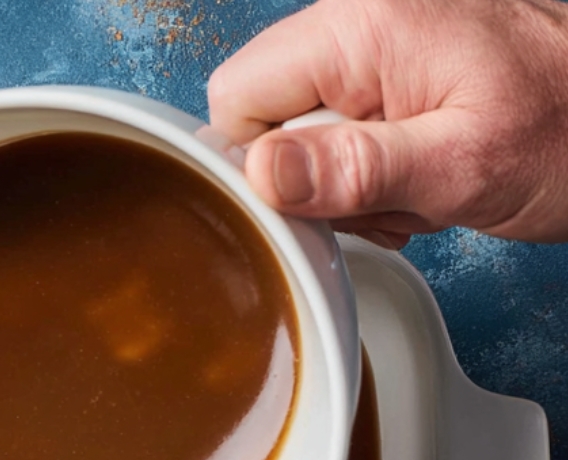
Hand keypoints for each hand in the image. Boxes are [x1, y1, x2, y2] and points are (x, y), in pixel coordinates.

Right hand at [206, 0, 567, 247]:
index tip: (310, 202)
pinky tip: (416, 178)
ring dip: (344, 183)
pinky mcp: (394, 69)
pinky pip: (340, 130)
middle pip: (264, 116)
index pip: (236, 96)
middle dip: (309, 179)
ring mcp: (378, 43)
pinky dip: (369, 171)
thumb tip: (261, 174)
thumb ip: (353, 170)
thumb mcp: (459, 167)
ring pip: (299, 132)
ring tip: (411, 188)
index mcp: (365, 29)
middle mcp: (362, 20)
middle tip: (380, 198)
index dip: (257, 164)